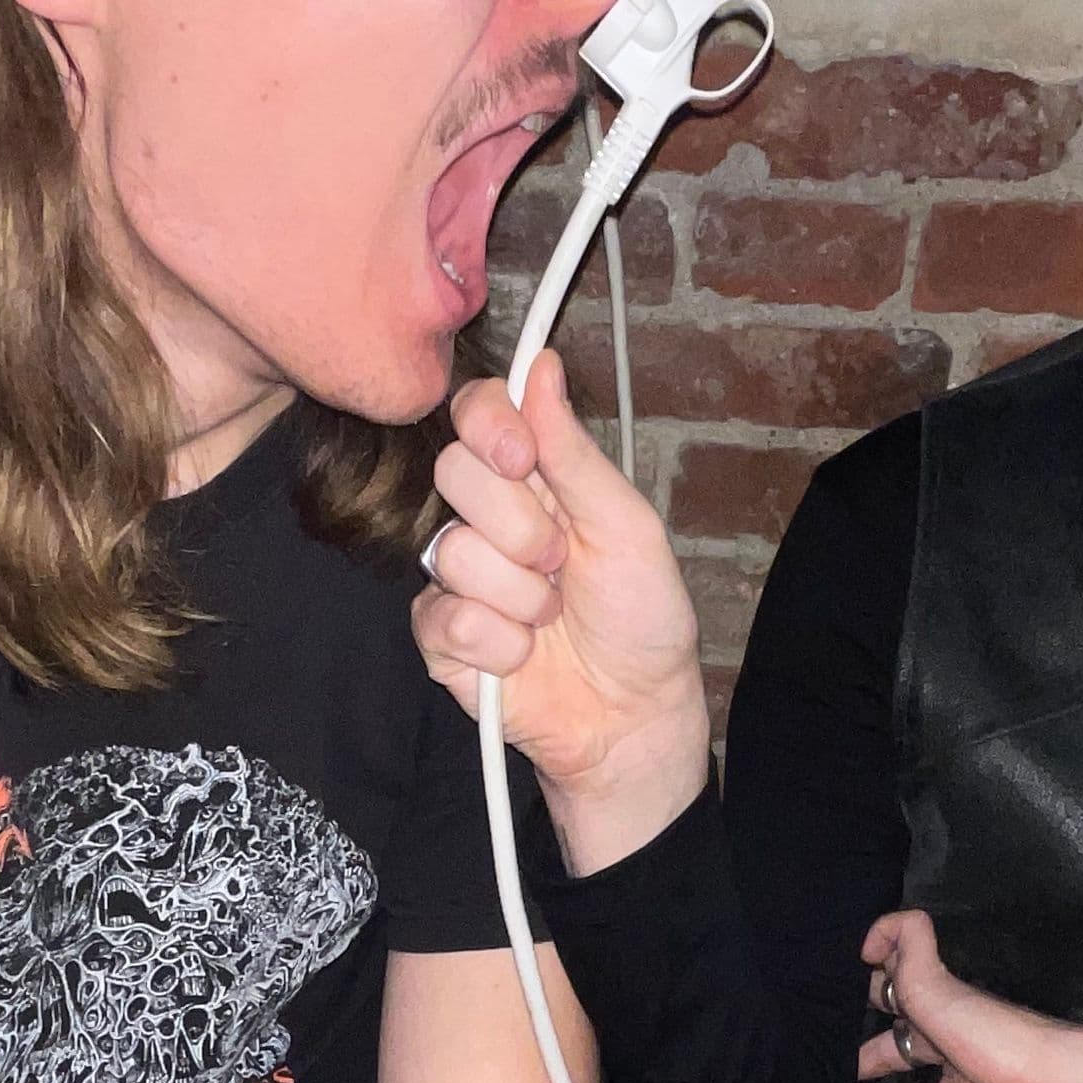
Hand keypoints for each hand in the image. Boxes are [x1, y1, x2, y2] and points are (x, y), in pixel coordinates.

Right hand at [412, 364, 712, 867]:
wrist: (635, 716)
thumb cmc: (641, 620)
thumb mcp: (626, 526)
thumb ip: (575, 452)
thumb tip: (541, 366)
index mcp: (532, 480)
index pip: (475, 414)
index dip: (487, 423)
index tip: (521, 455)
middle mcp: (486, 519)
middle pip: (454, 472)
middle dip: (521, 525)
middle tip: (562, 564)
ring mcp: (457, 578)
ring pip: (452, 552)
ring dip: (522, 595)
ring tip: (552, 618)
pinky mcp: (441, 637)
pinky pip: (448, 618)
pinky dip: (502, 644)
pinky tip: (526, 656)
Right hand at [853, 910, 1082, 1082]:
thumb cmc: (995, 1034)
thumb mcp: (940, 988)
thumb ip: (909, 954)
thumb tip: (879, 933)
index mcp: (941, 995)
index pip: (896, 977)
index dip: (868, 976)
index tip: (831, 987)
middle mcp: (944, 1031)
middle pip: (895, 1025)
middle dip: (858, 1031)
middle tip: (818, 1043)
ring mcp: (950, 1076)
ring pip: (900, 1070)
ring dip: (866, 1076)